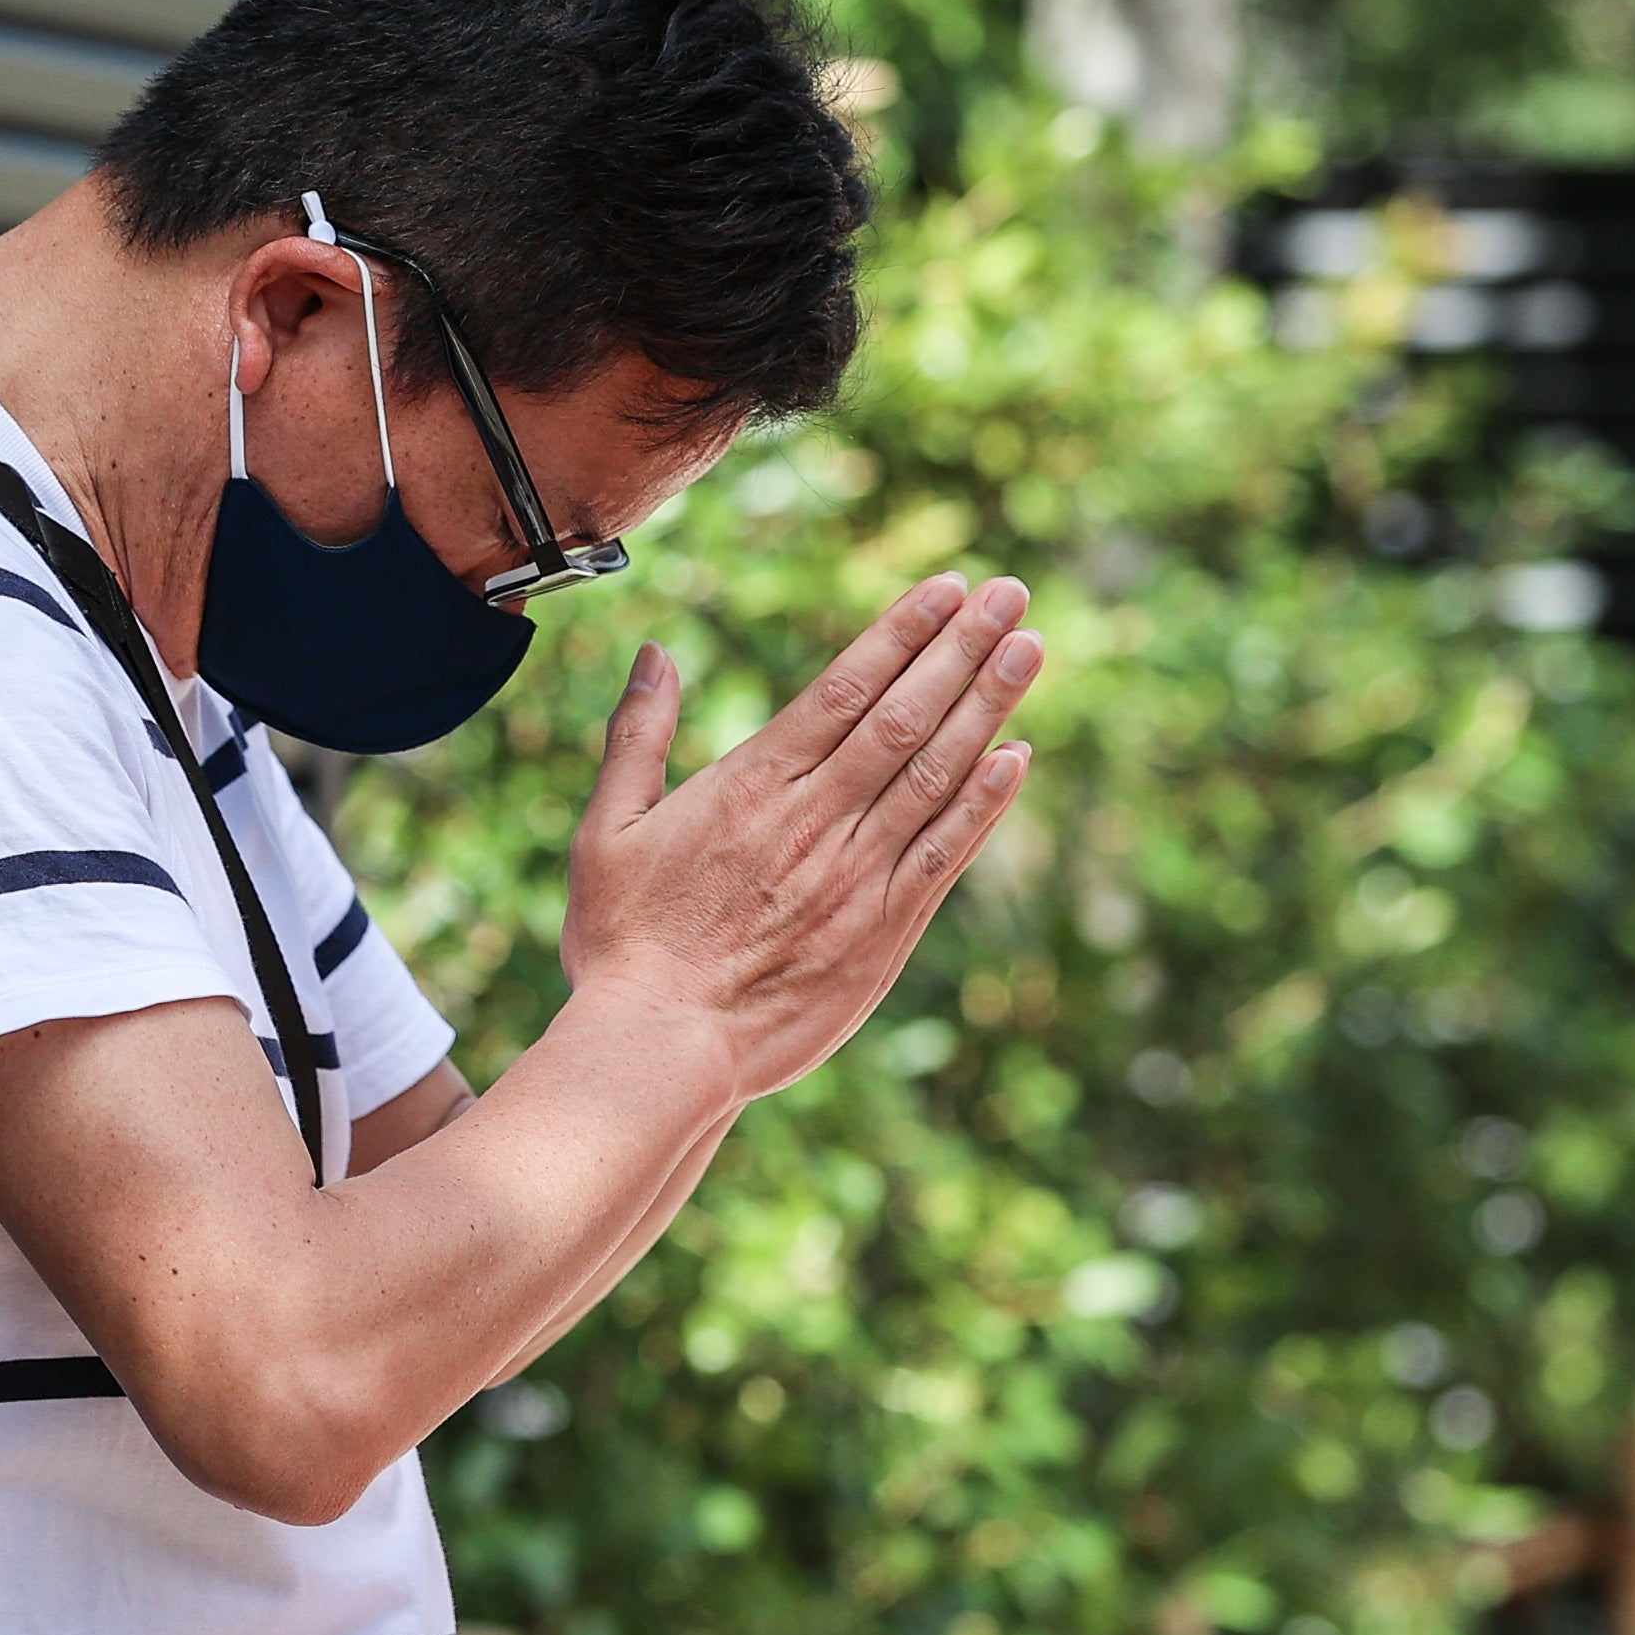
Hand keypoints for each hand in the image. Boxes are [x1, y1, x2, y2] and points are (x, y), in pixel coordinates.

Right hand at [562, 572, 1041, 1101]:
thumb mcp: (605, 831)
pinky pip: (945, 854)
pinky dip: (984, 804)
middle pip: (904, 715)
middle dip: (962, 648)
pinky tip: (1017, 760)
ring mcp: (856, 876)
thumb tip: (657, 654)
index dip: (902, 633)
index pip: (844, 688)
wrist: (660, 1047)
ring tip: (1029, 648)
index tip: (948, 588)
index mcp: (752, 785)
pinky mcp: (883, 933)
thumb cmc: (623, 944)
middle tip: (1010, 593)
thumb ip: (636, 738)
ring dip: (988, 707)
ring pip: (936, 774)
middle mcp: (816, 820)